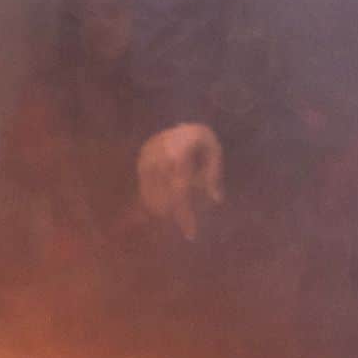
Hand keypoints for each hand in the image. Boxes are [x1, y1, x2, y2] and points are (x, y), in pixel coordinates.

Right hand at [137, 123, 223, 238]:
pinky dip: (153, 200)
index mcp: (179, 155)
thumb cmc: (201, 139)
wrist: (181, 122)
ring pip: (151, 196)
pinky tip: (162, 206)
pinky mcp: (141, 159)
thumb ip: (213, 175)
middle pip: (164, 198)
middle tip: (185, 223)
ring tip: (172, 214)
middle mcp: (160, 156)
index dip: (184, 215)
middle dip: (175, 213)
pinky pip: (145, 188)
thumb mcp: (214, 152)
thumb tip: (216, 200)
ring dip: (163, 210)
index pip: (180, 192)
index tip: (190, 235)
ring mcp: (147, 157)